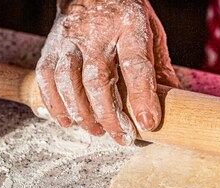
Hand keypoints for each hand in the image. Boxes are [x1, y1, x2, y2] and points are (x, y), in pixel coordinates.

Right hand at [36, 0, 179, 145]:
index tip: (147, 123)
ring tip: (96, 131)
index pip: (135, 65)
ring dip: (81, 113)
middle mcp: (96, 32)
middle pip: (98, 79)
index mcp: (129, 25)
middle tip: (121, 137)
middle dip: (109, 115)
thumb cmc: (127, 17)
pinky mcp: (52, 46)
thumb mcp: (152, 34)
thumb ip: (159, 69)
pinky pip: (47, 77)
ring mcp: (70, 39)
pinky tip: (68, 121)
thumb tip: (173, 106)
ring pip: (68, 81)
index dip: (142, 97)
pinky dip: (55, 103)